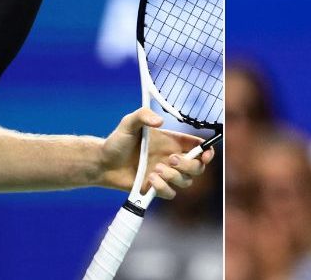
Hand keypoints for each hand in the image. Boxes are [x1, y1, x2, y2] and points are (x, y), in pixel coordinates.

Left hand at [98, 108, 214, 199]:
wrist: (103, 163)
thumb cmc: (117, 141)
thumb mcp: (128, 123)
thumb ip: (143, 115)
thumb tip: (160, 121)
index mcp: (171, 142)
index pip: (198, 147)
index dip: (207, 151)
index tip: (206, 153)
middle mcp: (171, 159)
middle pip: (198, 167)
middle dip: (190, 165)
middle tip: (171, 159)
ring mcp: (165, 175)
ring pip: (186, 182)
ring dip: (174, 177)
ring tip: (155, 170)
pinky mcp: (156, 189)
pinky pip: (171, 194)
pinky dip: (163, 188)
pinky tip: (149, 179)